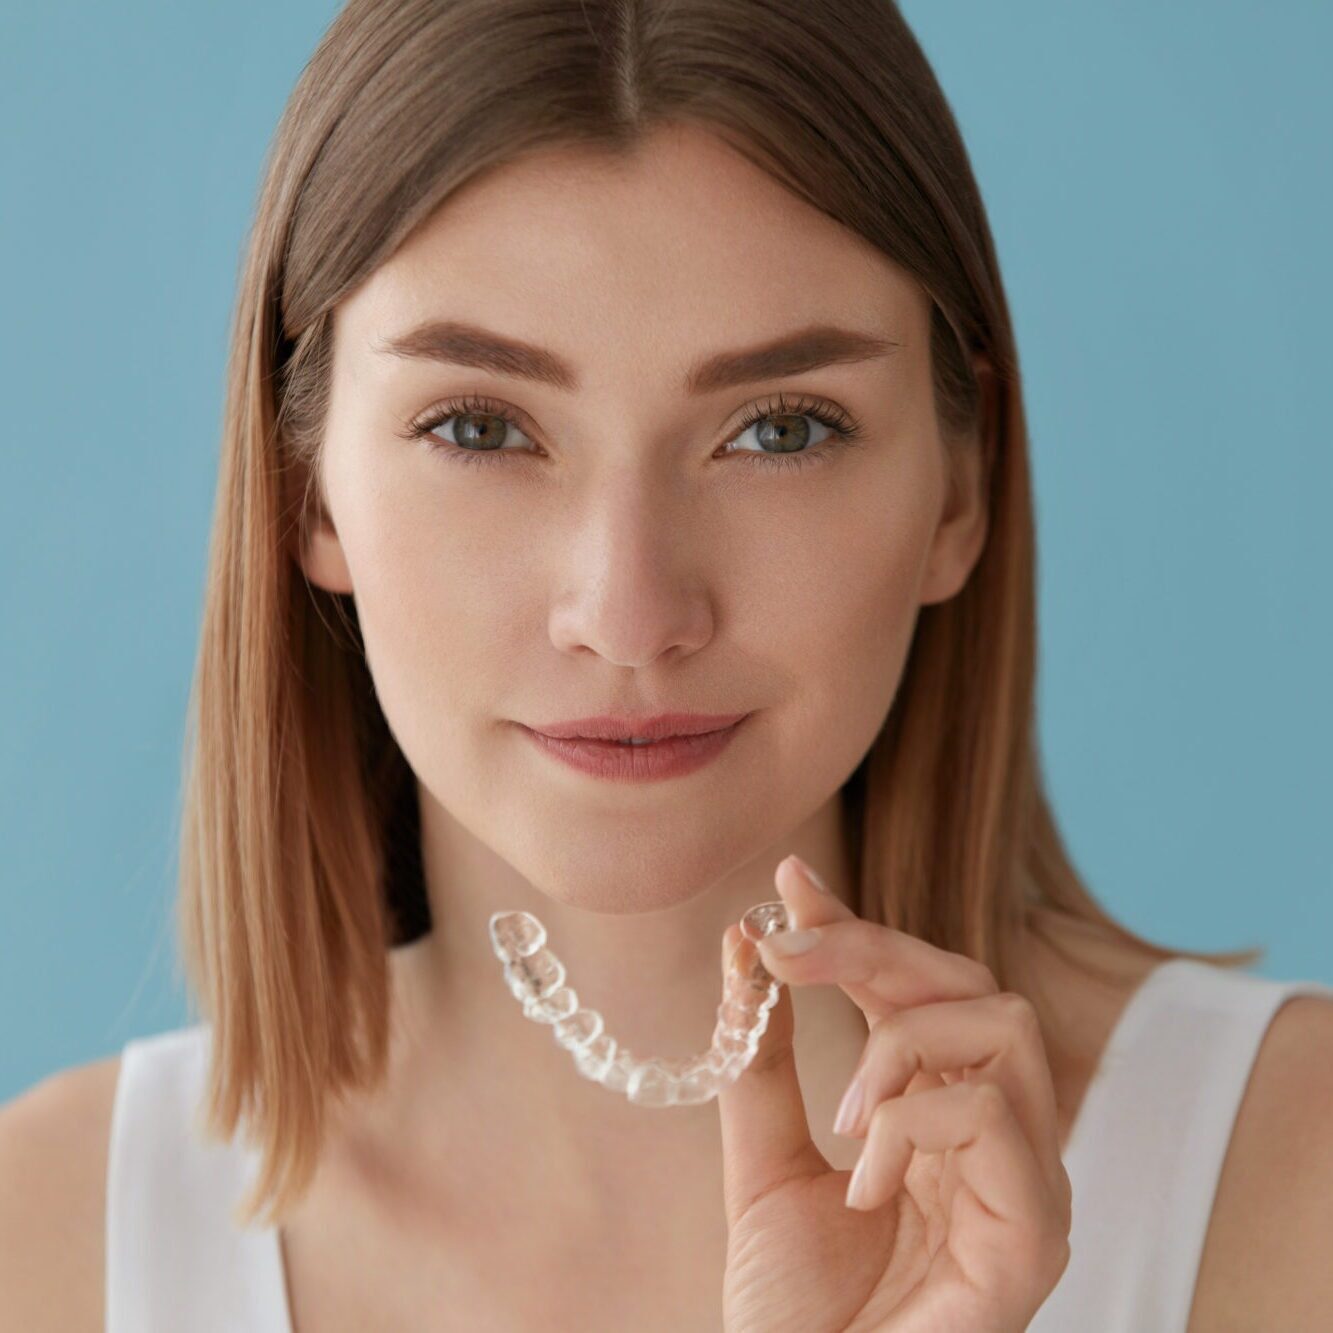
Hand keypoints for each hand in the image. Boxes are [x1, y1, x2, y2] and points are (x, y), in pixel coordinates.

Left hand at [716, 855, 1071, 1332]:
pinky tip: (867, 1183)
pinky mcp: (1037, 1235)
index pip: (917, 989)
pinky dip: (914, 1124)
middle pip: (969, 982)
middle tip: (783, 951)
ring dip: (900, 1041)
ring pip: (1003, 1023)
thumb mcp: (761, 1164)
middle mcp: (995, 1137)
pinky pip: (997, 1116)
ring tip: (844, 1116)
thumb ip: (760, 1062)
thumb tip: (745, 943)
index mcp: (938, 1116)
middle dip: (870, 947)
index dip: (858, 925)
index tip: (787, 883)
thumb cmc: (798, 1313)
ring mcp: (1026, 1183)